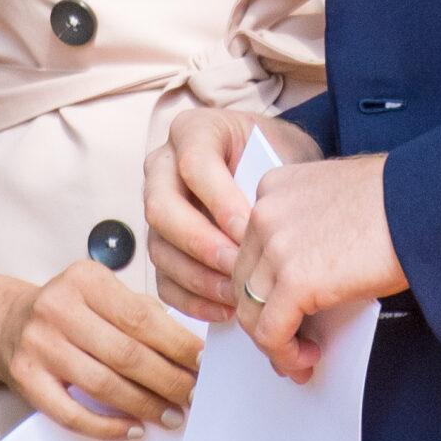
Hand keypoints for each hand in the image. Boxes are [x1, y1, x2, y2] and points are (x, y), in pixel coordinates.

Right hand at [0, 257, 202, 440]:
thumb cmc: (68, 311)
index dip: (178, 344)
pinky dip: (108, 427)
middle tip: (192, 395)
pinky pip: (72, 414)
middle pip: (126, 353)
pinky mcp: (25, 379)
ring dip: (144, 405)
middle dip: (167, 379)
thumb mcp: (101, 294)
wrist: (8, 324)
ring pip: (103, 384)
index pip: (142, 317)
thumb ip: (140, 313)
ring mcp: (39, 345)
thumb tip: (189, 351)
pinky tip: (133, 428)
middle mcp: (58, 308)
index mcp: (85, 279)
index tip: (203, 363)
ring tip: (171, 415)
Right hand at [145, 109, 320, 321]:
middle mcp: (163, 166)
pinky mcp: (161, 246)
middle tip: (239, 265)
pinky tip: (226, 309)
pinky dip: (193, 300)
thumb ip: (271, 182)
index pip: (193, 164)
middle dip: (202, 243)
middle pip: (162, 208)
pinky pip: (163, 279)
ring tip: (238, 295)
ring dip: (199, 277)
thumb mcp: (283, 153)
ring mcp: (156, 208)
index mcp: (193, 131)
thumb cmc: (280, 157)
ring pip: (160, 249)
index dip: (220, 199)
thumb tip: (270, 229)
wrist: (275, 166)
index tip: (252, 226)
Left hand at [231, 153, 406, 383]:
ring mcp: (276, 246)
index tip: (277, 311)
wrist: (430, 206)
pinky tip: (309, 360)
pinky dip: (286, 355)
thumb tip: (301, 281)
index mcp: (273, 188)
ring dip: (275, 344)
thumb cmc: (401, 202)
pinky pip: (272, 333)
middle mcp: (265, 213)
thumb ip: (305, 231)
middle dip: (263, 319)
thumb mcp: (335, 202)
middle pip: (243, 282)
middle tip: (288, 344)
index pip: (248, 249)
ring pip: (251, 312)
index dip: (262, 287)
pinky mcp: (295, 280)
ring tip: (302, 358)